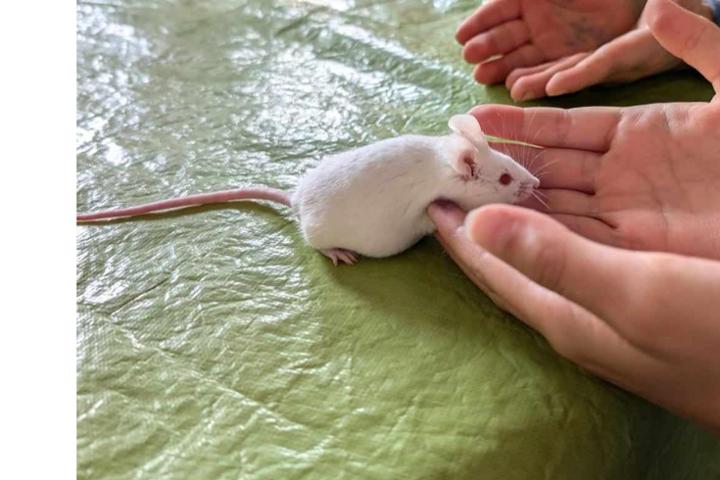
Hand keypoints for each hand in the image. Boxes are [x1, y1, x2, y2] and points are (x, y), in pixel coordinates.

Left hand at [428, 201, 719, 431]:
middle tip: (455, 174)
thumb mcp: (636, 296)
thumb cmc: (717, 335)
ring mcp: (611, 294)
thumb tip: (476, 223)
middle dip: (481, 216)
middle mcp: (578, 305)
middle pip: (512, 256)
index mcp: (564, 313)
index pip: (490, 269)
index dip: (457, 233)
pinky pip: (584, 238)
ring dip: (519, 209)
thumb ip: (557, 260)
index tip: (427, 194)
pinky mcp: (641, 282)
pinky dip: (564, 211)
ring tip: (496, 173)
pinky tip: (566, 194)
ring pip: (548, 243)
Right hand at [471, 0, 719, 258]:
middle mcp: (619, 175)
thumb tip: (656, 6)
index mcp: (636, 133)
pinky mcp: (631, 250)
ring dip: (509, 198)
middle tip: (453, 155)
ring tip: (463, 189)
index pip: (561, 126)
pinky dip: (538, 233)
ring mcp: (622, 214)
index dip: (519, 122)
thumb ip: (699, 43)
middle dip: (500, 162)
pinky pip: (574, 240)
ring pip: (552, 204)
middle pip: (546, 167)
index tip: (475, 117)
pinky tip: (502, 225)